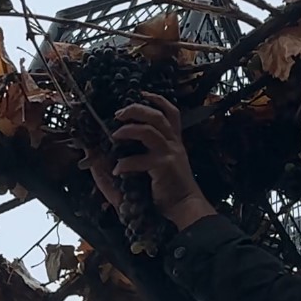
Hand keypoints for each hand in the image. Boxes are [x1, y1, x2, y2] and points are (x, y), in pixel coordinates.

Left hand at [85, 92, 215, 230]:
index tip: (142, 94)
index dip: (157, 100)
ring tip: (114, 134)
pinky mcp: (163, 168)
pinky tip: (117, 169)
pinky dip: (125, 163)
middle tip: (118, 114)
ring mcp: (170, 154)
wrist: (186, 206)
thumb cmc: (173, 187)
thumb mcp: (165, 163)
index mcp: (175, 141)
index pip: (171, 112)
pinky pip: (140, 160)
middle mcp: (174, 144)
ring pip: (149, 131)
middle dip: (136, 110)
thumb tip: (131, 141)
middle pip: (157, 116)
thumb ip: (152, 151)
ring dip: (128, 130)